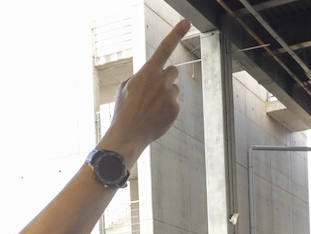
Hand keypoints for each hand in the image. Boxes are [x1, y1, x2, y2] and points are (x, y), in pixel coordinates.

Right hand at [100, 20, 187, 161]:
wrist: (128, 134)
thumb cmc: (124, 109)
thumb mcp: (126, 86)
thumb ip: (142, 76)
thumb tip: (152, 76)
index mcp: (147, 72)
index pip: (164, 48)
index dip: (176, 33)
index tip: (186, 21)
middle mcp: (161, 81)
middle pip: (173, 71)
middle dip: (166, 78)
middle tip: (153, 91)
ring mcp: (170, 96)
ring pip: (174, 89)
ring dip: (166, 95)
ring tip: (151, 108)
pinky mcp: (176, 109)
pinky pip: (175, 104)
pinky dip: (167, 109)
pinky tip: (155, 116)